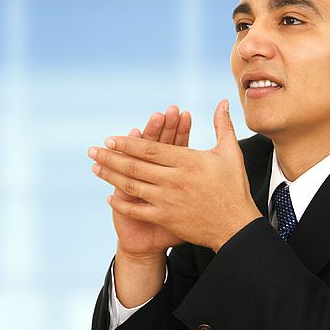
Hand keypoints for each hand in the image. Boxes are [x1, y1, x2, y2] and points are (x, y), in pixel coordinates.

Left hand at [90, 100, 261, 251]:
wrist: (236, 227)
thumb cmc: (234, 188)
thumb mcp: (230, 154)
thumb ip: (223, 126)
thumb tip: (223, 102)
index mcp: (187, 161)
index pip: (150, 149)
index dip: (128, 143)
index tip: (111, 139)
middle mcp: (173, 180)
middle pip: (135, 166)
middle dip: (110, 157)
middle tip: (93, 150)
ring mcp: (167, 200)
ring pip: (131, 186)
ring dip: (111, 176)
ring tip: (95, 167)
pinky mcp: (166, 218)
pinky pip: (137, 210)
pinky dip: (122, 203)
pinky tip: (110, 196)